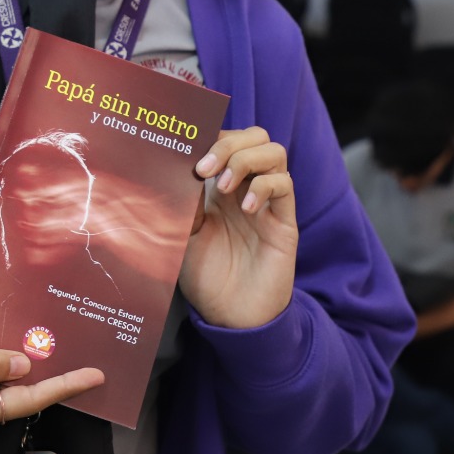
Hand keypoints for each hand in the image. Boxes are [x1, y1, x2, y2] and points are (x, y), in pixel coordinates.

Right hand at [0, 317, 103, 445]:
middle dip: (45, 378)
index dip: (62, 388)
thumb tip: (24, 369)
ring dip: (20, 374)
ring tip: (47, 349)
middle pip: (15, 400)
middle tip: (77, 356)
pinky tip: (12, 355)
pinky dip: (0, 373)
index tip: (93, 377)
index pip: (24, 402)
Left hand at [180, 127, 298, 328]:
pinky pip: (284, 185)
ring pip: (274, 152)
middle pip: (254, 136)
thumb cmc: (205, 276)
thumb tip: (169, 169)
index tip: (186, 150)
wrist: (230, 316)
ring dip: (245, 160)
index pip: (226, 140)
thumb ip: (180, 201)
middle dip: (228, 143)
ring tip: (223, 187)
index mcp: (219, 186)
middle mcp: (246, 188)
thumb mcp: (181, 234)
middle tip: (203, 169)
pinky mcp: (284, 222)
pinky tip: (246, 208)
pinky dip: (264, 187)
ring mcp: (268, 202)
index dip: (210, 137)